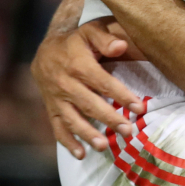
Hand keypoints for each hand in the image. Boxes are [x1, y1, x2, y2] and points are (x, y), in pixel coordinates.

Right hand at [34, 20, 148, 158]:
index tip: (139, 108)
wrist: (45, 50)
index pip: (103, 83)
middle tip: (128, 132)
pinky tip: (81, 154)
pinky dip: (67, 142)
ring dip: (88, 134)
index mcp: (78, 65)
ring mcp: (57, 99)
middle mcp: (65, 84)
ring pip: (72, 119)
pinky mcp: (51, 109)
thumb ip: (105, 38)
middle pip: (90, 104)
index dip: (121, 96)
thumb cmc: (76, 41)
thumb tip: (121, 46)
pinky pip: (57, 128)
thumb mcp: (90, 31)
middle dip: (109, 119)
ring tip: (104, 147)